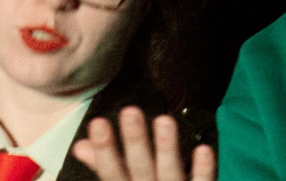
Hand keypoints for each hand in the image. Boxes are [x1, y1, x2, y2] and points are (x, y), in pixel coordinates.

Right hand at [75, 109, 215, 180]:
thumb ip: (102, 167)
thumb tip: (81, 145)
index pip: (111, 173)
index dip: (104, 150)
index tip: (98, 123)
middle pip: (140, 169)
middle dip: (135, 142)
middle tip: (131, 111)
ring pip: (170, 173)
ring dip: (167, 148)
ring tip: (165, 120)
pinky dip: (203, 169)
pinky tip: (203, 149)